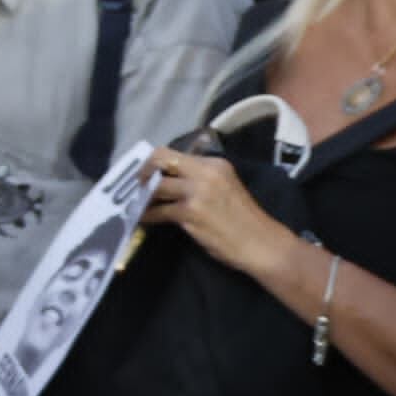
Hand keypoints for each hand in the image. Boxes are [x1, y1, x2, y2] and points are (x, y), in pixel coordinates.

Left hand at [142, 146, 304, 285]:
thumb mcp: (224, 185)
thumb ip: (198, 177)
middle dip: (141, 173)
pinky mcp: (190, 212)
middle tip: (134, 186)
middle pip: (159, 161)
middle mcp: (205, 172)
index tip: (142, 172)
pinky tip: (142, 219)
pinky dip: (146, 216)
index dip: (151, 162)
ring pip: (155, 187)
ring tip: (134, 203)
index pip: (170, 153)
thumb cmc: (242, 217)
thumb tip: (165, 175)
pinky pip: (158, 212)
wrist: (261, 242)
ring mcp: (197, 192)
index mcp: (214, 163)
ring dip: (141, 196)